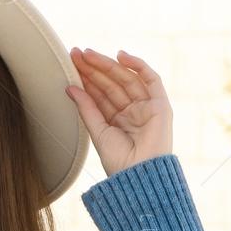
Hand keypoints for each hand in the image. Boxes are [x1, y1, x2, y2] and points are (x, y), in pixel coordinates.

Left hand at [64, 48, 172, 175]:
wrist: (140, 177)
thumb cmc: (119, 163)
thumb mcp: (98, 132)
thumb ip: (86, 108)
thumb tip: (69, 87)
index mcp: (117, 121)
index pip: (100, 94)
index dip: (86, 79)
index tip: (70, 64)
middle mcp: (132, 112)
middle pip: (111, 84)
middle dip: (94, 68)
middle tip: (76, 54)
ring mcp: (147, 108)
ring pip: (126, 79)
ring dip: (108, 65)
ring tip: (88, 54)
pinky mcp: (161, 105)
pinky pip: (151, 79)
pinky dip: (138, 66)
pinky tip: (120, 56)